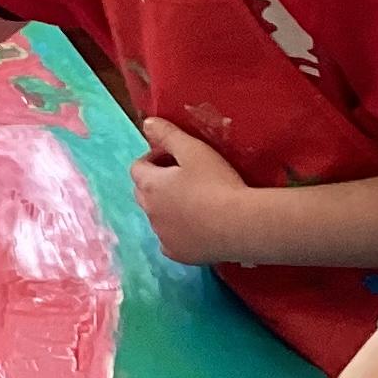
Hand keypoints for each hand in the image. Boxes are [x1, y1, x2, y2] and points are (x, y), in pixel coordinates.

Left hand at [132, 118, 248, 264]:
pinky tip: (196, 227)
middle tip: (183, 177)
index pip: (138, 167)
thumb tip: (147, 124)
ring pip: (157, 218)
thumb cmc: (216, 183)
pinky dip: (177, 233)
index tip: (173, 157)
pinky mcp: (178, 254)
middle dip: (156, 182)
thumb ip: (168, 135)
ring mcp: (162, 236)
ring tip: (194, 201)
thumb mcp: (193, 150)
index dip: (153, 158)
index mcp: (149, 185)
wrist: (240, 224)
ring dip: (167, 208)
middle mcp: (149, 212)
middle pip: (142, 192)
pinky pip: (170, 241)